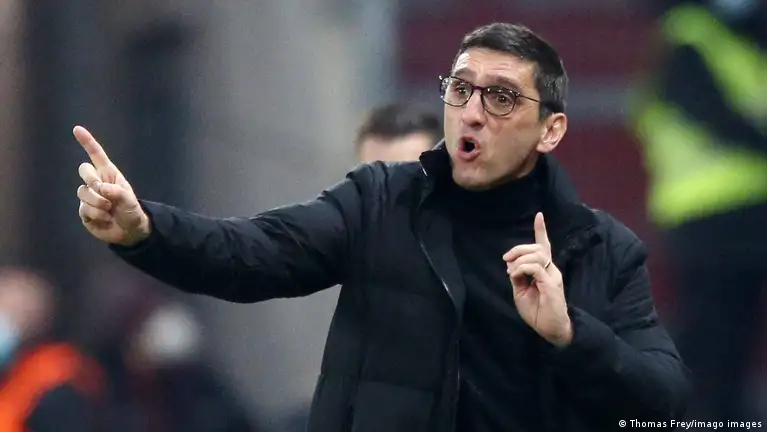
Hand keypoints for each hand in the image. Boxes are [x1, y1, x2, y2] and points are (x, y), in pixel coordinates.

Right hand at [74, 126, 150, 246]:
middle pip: (84, 169)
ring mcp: (88, 196)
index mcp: (109, 175)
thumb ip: (117, 192)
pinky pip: (84, 208)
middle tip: (104, 191)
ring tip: (109, 209)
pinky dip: (96, 214)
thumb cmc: (131, 211)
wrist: (130, 231)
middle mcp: (97, 183)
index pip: (96, 155)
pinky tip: (105, 218)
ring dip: (98, 202)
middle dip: (92, 179)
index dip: (87, 142)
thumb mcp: (129, 200)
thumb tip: (100, 188)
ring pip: (82, 191)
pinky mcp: (84, 211)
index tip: (77, 129)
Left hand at [503, 212, 571, 346]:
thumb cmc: (537, 311)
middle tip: (506, 259)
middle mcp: (551, 269)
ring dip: (519, 259)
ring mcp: (552, 275)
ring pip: (536, 254)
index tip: (539, 215)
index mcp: (545, 270)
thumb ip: (518, 276)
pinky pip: (535, 267)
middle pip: (537, 247)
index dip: (541, 230)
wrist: (551, 329)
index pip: (545, 246)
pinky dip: (521, 268)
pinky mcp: (551, 283)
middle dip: (519, 248)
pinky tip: (516, 275)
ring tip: (511, 271)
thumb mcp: (521, 291)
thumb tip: (511, 265)